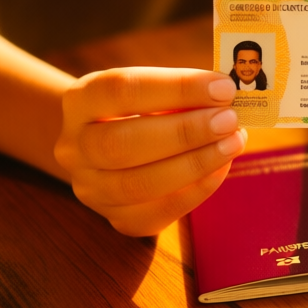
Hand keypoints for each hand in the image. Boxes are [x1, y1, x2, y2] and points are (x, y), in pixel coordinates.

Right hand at [55, 67, 246, 235]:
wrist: (110, 149)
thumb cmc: (143, 110)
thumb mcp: (153, 90)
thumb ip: (184, 93)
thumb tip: (227, 96)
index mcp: (81, 99)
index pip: (122, 90)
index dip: (177, 88)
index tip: (223, 87)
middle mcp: (74, 147)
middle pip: (122, 143)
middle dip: (184, 132)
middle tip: (229, 119)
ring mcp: (91, 188)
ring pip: (138, 184)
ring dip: (195, 163)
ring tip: (233, 142)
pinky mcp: (116, 219)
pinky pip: (157, 212)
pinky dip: (196, 190)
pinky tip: (221, 168)